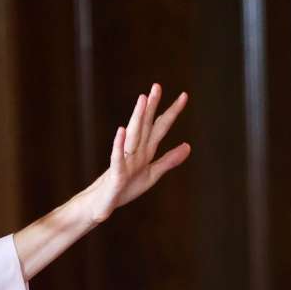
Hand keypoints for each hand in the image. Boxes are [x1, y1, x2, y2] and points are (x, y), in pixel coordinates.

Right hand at [78, 84, 190, 223]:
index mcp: (145, 150)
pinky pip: (118, 157)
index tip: (183, 95)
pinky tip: (121, 130)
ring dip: (138, 117)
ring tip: (143, 99)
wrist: (102, 204)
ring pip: (133, 135)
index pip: (160, 127)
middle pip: (146, 125)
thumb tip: (188, 146)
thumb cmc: (125, 187)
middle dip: (152, 105)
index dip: (172, 112)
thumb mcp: (152, 173)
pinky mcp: (116, 174)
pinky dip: (119, 144)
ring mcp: (125, 160)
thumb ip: (169, 160)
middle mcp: (135, 151)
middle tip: (157, 85)